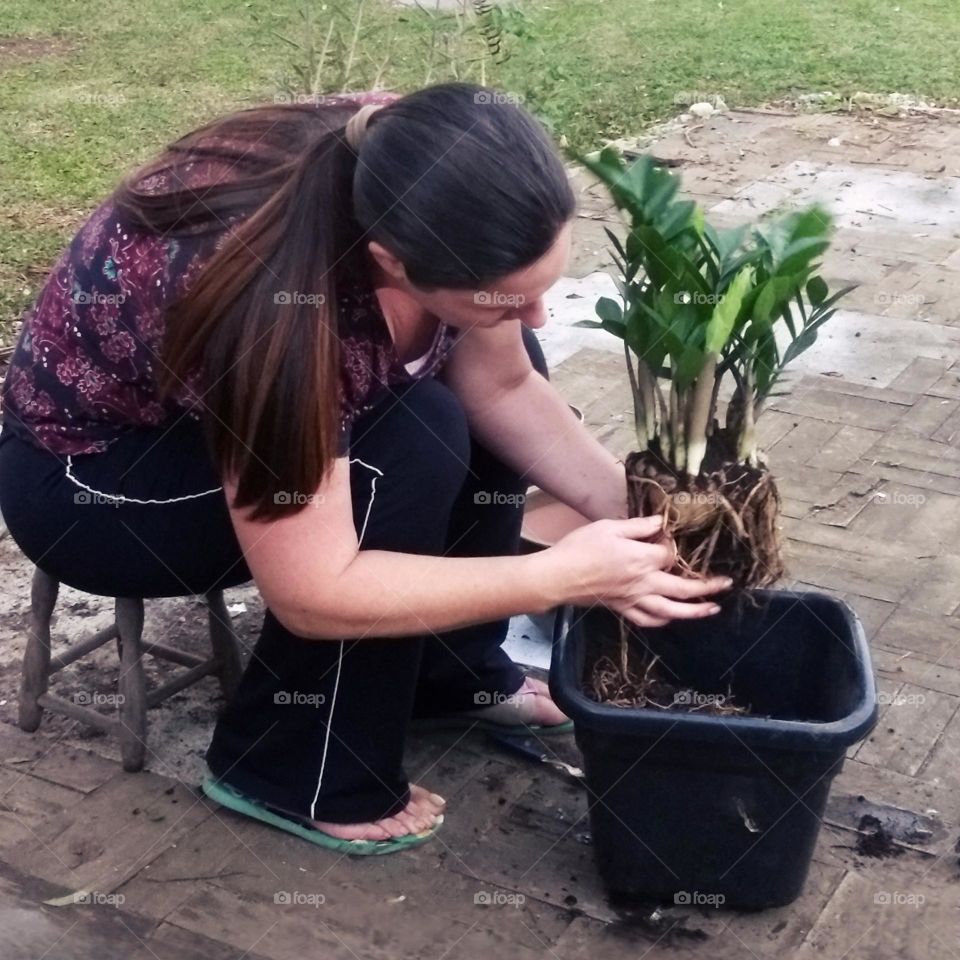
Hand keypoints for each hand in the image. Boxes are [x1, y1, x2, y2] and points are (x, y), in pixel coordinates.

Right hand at [542, 515, 731, 626]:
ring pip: (671, 611)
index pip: (670, 554)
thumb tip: (660, 523)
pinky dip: (663, 621)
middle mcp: (643, 582)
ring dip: (694, 611)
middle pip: (683, 588)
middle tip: (726, 584)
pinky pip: (647, 620)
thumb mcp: (609, 527)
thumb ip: (638, 526)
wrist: (557, 577)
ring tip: (712, 609)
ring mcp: (634, 599)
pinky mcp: (622, 609)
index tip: (667, 536)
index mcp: (641, 558)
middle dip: (707, 586)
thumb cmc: (580, 547)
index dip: (673, 545)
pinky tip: (671, 618)